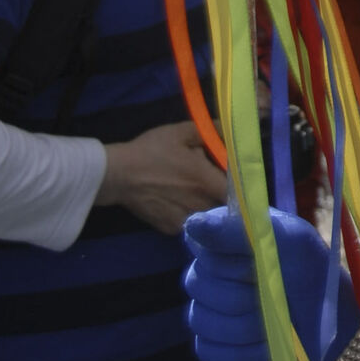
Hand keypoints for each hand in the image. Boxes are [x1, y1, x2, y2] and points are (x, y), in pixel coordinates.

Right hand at [97, 120, 225, 235]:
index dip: (240, 187)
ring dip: (206, 206)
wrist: (119, 174)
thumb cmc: (152, 151)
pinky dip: (188, 215)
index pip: (237, 192)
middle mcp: (200, 204)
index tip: (236, 180)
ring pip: (206, 216)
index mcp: (206, 180)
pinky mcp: (170, 228)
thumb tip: (230, 131)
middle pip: (222, 205)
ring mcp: (185, 219)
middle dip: (221, 195)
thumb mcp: (182, 132)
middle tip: (212, 183)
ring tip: (192, 193)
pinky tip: (177, 203)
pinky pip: (189, 223)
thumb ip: (211, 131)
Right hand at [184, 205, 359, 360]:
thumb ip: (242, 229)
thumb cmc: (311, 271)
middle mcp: (207, 272)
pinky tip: (265, 344)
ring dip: (246, 324)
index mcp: (224, 239)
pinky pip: (208, 351)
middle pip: (198, 285)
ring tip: (276, 320)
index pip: (198, 243)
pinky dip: (242, 351)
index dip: (229, 257)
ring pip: (202, 320)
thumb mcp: (290, 239)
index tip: (257, 261)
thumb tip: (192, 224)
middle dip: (243, 293)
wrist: (329, 320)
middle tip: (276, 291)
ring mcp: (205, 310)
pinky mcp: (211, 345)